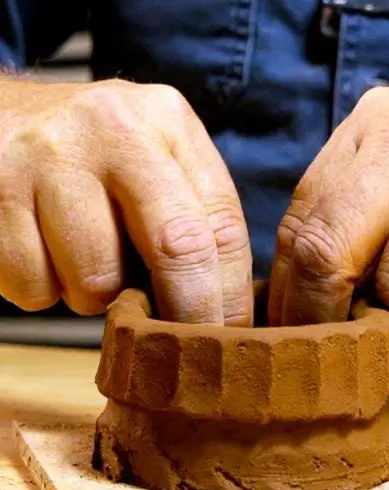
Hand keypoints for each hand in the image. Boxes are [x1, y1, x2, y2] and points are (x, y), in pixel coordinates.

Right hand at [0, 78, 252, 324]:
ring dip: (96, 298)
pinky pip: (33, 286)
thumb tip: (226, 310)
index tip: (231, 335)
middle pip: (177, 248)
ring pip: (97, 280)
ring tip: (85, 264)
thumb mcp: (153, 154)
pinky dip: (41, 290)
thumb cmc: (90, 154)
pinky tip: (40, 252)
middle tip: (182, 346)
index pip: (222, 225)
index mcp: (167, 121)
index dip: (231, 295)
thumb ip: (193, 213)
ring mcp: (46, 158)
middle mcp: (113, 129)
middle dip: (187, 312)